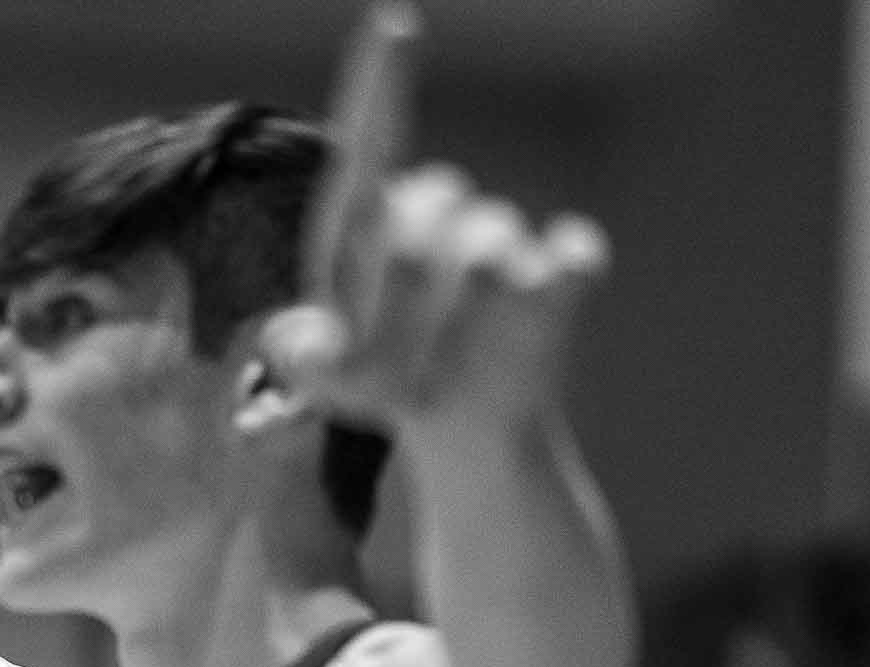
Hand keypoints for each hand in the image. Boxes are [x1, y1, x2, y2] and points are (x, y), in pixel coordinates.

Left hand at [264, 1, 609, 439]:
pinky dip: (560, 285)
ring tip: (449, 363)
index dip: (381, 83)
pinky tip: (542, 310)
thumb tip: (298, 350)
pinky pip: (571, 257)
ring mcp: (500, 239)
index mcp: (360, 224)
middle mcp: (431, 214)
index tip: (395, 21)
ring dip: (465, 330)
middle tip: (399, 366)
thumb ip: (307, 363)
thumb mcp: (330, 383)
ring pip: (492, 258)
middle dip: (407, 312)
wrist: (460, 423)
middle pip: (424, 232)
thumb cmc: (381, 385)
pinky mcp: (561, 273)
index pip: (370, 142)